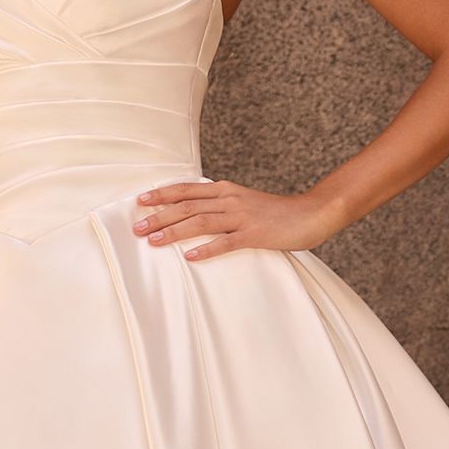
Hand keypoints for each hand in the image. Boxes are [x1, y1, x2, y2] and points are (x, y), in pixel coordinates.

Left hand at [130, 178, 343, 258]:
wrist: (311, 213)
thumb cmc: (276, 213)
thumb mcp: (244, 203)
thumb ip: (220, 206)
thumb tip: (194, 213)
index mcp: (225, 191)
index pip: (187, 190)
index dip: (163, 195)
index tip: (141, 201)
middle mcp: (230, 200)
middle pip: (187, 206)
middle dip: (160, 216)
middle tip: (137, 227)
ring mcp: (242, 217)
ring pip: (201, 222)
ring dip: (175, 232)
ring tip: (154, 241)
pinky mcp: (255, 234)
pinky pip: (227, 242)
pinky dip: (208, 249)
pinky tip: (191, 257)